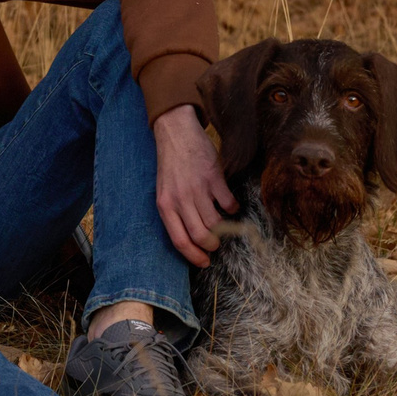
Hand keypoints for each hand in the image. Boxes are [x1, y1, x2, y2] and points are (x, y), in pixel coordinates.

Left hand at [153, 104, 234, 267]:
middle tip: (215, 244)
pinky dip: (232, 209)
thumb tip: (191, 240)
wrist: (176, 133)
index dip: (193, 256)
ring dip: (223, 230)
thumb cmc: (171, 166)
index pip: (179, 240)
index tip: (204, 262)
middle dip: (211, 245)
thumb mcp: (164, 191)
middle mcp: (181, 199)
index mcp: (165, 205)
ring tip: (222, 225)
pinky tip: (230, 205)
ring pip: (215, 222)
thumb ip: (175, 213)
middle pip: (199, 235)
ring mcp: (198, 188)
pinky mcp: (214, 177)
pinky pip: (228, 203)